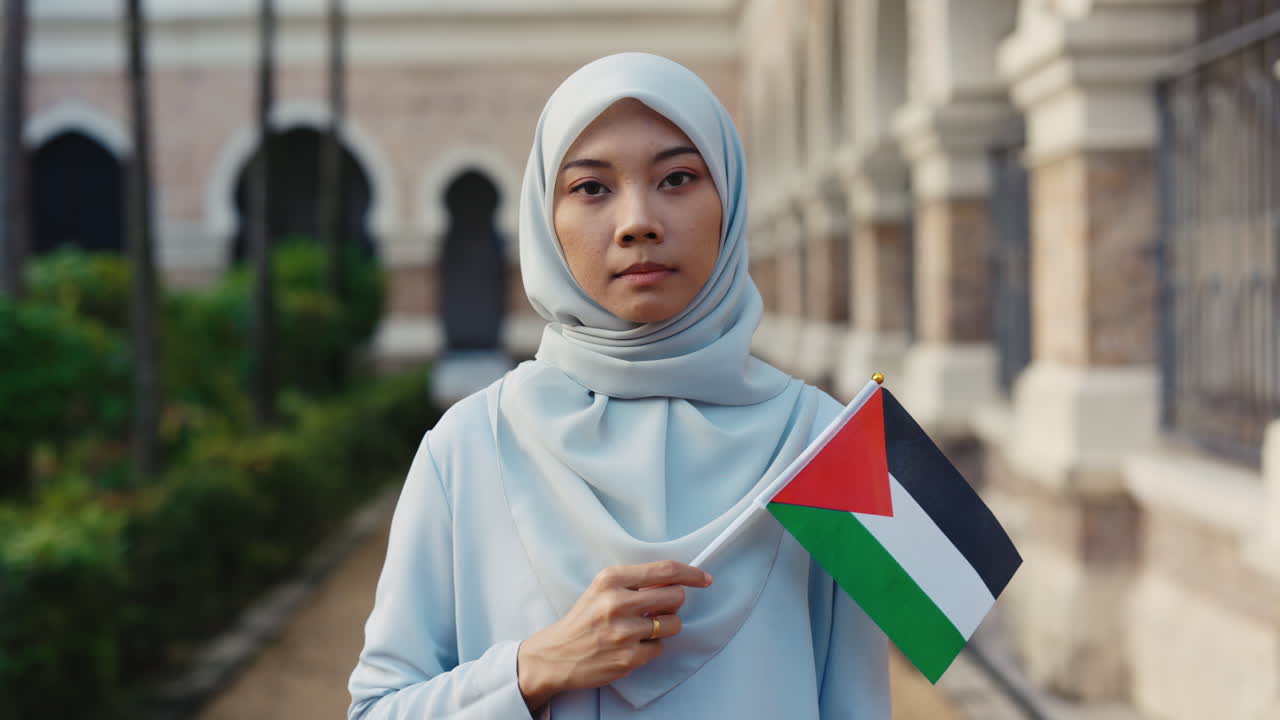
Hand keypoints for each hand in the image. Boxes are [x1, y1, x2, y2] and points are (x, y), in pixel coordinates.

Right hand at [516, 560, 712, 711]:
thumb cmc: (583, 620)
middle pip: (675, 596)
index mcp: (611, 580)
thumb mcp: (602, 589)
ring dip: (665, 626)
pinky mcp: (628, 658)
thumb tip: (676, 580)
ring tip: (643, 629)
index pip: (665, 570)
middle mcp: (617, 603)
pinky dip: (651, 647)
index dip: (691, 573)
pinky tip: (632, 646)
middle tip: (659, 608)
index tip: (705, 578)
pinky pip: (660, 648)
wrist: (555, 656)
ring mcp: (624, 633)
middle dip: (674, 602)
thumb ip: (635, 582)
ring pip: (673, 624)